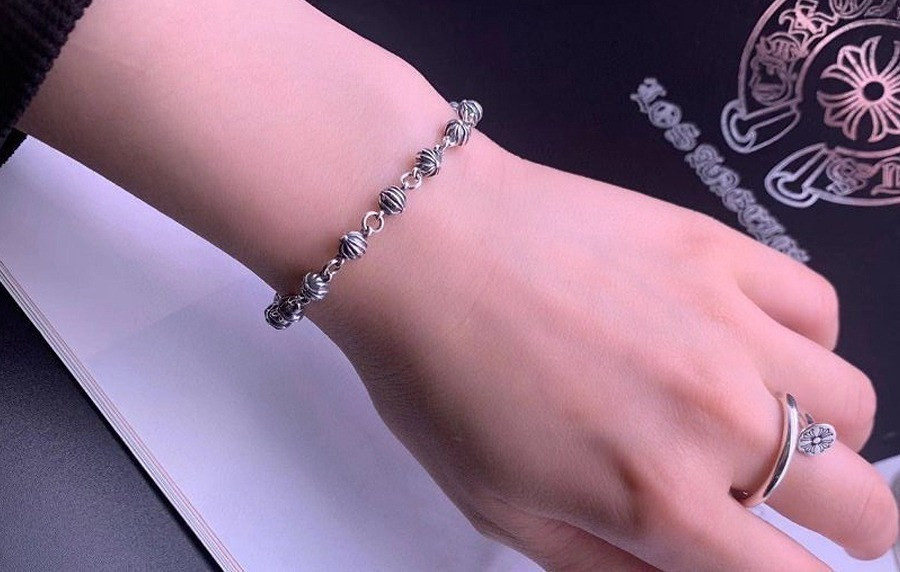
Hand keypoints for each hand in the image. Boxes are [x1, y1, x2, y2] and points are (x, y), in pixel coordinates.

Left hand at [311, 139, 898, 569]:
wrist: (419, 244)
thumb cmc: (435, 374)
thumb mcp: (501, 508)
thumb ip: (602, 564)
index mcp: (656, 499)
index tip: (783, 564)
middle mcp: (715, 420)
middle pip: (858, 506)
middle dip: (844, 526)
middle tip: (801, 509)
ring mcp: (728, 327)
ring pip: (854, 408)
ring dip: (827, 433)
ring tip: (771, 418)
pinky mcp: (719, 251)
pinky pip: (818, 306)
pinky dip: (803, 338)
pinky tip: (751, 339)